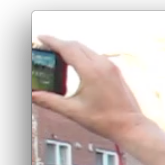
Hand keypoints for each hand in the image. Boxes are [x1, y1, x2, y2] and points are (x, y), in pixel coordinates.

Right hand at [32, 36, 151, 140]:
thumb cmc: (105, 121)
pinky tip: (76, 63)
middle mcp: (102, 65)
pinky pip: (96, 56)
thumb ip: (50, 101)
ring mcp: (111, 67)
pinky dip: (83, 55)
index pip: (67, 48)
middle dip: (59, 44)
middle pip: (76, 45)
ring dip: (71, 49)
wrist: (131, 127)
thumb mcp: (73, 111)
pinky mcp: (115, 71)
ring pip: (86, 50)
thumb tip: (33, 95)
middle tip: (45, 48)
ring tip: (57, 55)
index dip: (51, 42)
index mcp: (91, 71)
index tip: (40, 38)